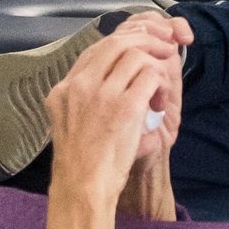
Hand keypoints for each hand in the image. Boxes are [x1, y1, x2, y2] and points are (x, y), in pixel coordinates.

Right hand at [46, 26, 176, 204]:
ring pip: (137, 55)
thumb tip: (109, 77)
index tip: (141, 49)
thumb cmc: (82, 162)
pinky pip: (151, 76)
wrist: (83, 188)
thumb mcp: (70, 121)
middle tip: (164, 48)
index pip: (95, 49)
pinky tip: (159, 103)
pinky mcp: (125, 107)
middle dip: (146, 40)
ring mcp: (101, 94)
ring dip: (156, 67)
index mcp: (64, 89)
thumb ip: (84, 97)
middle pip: (117, 42)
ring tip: (159, 90)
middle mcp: (79, 86)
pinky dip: (161, 85)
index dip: (124, 43)